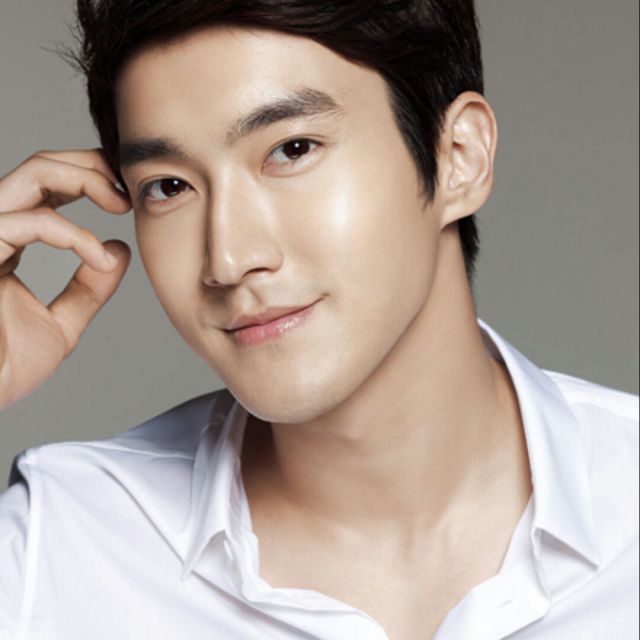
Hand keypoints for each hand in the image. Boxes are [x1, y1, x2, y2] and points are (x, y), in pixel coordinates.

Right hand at [0, 149, 131, 409]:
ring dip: (86, 179)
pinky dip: (75, 236)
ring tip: (123, 203)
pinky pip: (31, 222)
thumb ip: (88, 290)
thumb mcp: (60, 323)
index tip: (126, 197)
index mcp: (6, 242)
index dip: (87, 179)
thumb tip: (118, 252)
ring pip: (32, 174)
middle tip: (129, 186)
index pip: (44, 190)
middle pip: (39, 167)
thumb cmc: (4, 368)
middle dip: (90, 165)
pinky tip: (100, 259)